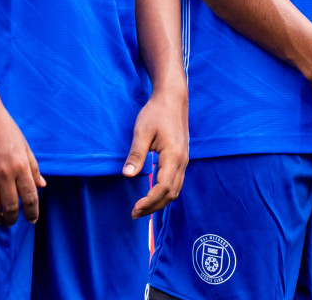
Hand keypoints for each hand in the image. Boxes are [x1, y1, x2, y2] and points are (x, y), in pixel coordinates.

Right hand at [0, 93, 45, 225]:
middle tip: (10, 221)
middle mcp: (5, 173)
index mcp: (21, 165)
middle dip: (11, 219)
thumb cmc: (4, 126)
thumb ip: (33, 167)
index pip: (30, 197)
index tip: (31, 219)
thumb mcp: (24, 145)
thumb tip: (42, 185)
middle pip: (10, 206)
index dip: (32, 212)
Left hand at [125, 84, 187, 218]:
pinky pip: (176, 182)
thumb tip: (127, 175)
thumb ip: (136, 154)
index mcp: (173, 155)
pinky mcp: (181, 158)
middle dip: (154, 206)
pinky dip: (165, 193)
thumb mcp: (142, 131)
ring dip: (160, 202)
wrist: (173, 98)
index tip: (134, 208)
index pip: (163, 187)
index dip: (150, 201)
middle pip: (171, 193)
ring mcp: (183, 160)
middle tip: (135, 213)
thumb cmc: (156, 112)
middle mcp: (182, 161)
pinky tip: (153, 195)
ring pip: (175, 189)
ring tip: (142, 208)